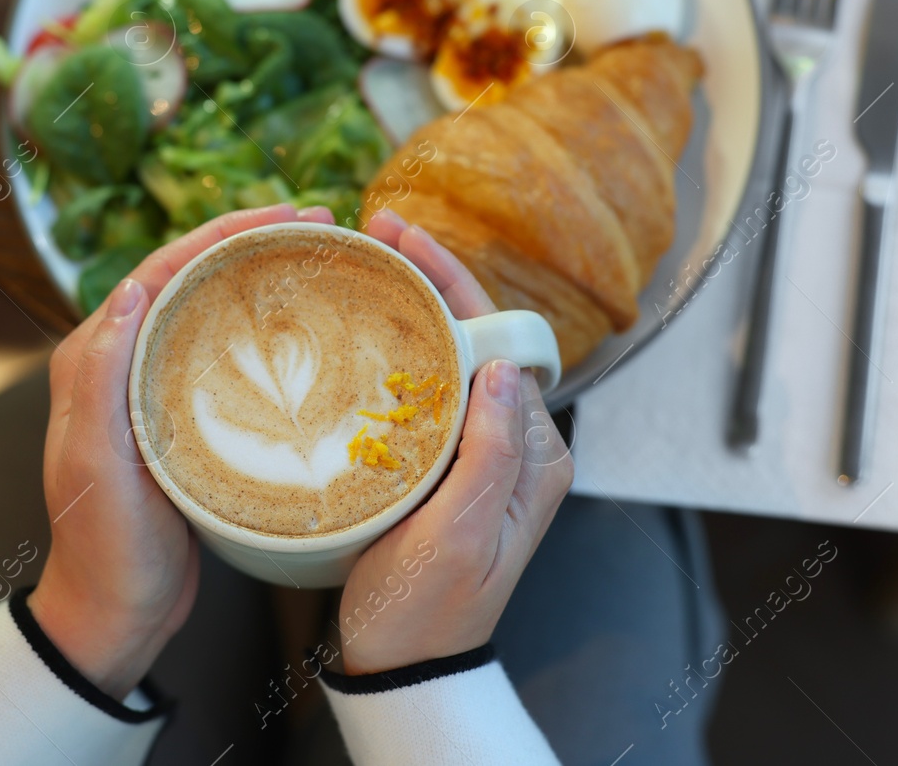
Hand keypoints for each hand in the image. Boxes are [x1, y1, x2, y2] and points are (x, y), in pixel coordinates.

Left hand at [30, 203, 335, 698]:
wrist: (116, 615)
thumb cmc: (105, 546)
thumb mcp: (97, 465)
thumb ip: (102, 377)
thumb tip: (126, 290)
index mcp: (91, 358)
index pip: (159, 269)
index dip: (221, 232)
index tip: (283, 214)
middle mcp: (119, 361)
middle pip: (189, 277)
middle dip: (248, 240)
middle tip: (315, 224)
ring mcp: (152, 388)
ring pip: (208, 309)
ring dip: (258, 277)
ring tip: (318, 258)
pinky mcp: (182, 417)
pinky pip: (222, 352)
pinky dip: (262, 328)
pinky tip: (304, 330)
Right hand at [335, 209, 573, 674]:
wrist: (402, 664)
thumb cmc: (428, 609)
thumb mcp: (461, 535)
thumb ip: (491, 452)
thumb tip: (507, 365)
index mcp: (536, 454)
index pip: (500, 340)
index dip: (453, 282)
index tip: (402, 240)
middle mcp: (517, 444)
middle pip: (477, 337)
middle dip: (431, 280)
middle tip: (374, 234)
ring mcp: (481, 452)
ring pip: (450, 357)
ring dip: (412, 309)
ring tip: (364, 267)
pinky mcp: (446, 464)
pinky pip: (428, 391)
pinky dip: (398, 352)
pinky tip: (361, 332)